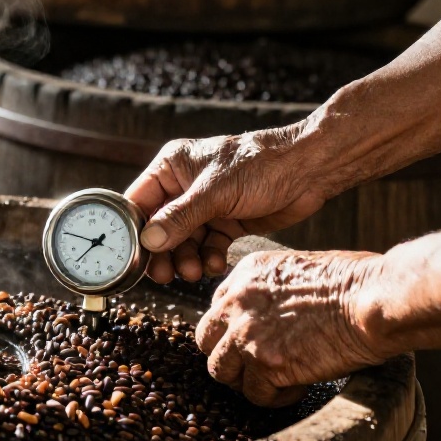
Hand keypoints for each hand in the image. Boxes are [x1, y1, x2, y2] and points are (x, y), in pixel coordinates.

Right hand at [125, 124, 338, 283]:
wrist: (308, 170)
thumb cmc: (260, 165)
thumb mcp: (216, 193)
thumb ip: (180, 218)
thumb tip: (149, 242)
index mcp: (171, 167)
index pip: (139, 202)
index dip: (134, 230)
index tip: (133, 257)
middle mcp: (184, 186)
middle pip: (160, 227)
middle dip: (164, 252)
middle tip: (164, 275)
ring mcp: (205, 206)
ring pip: (184, 241)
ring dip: (187, 258)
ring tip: (195, 271)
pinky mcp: (226, 222)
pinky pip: (207, 245)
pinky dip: (208, 257)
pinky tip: (214, 264)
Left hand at [197, 249, 390, 405]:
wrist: (372, 298)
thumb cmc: (355, 281)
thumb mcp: (301, 268)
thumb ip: (274, 289)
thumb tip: (275, 310)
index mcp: (246, 274)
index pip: (219, 308)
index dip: (235, 328)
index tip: (256, 339)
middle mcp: (238, 303)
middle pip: (208, 340)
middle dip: (229, 355)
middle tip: (259, 363)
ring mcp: (247, 334)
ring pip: (222, 371)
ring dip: (247, 379)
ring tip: (279, 378)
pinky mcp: (266, 364)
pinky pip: (256, 394)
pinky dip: (276, 397)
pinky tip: (300, 386)